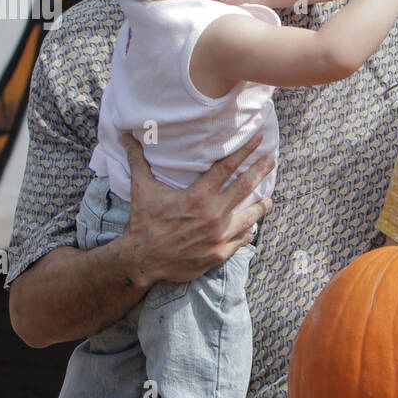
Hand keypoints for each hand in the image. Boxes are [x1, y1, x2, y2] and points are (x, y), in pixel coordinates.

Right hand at [118, 132, 273, 286]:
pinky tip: (251, 228)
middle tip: (272, 161)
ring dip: (260, 206)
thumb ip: (138, 161)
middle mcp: (213, 214)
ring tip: (268, 199)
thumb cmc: (144, 222)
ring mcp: (219, 236)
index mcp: (198, 196)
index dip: (245, 152)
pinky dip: (247, 232)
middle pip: (245, 187)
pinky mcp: (219, 254)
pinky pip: (241, 240)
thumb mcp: (142, 189)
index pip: (228, 167)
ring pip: (250, 217)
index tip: (259, 141)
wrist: (142, 260)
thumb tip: (126, 137)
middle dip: (261, 171)